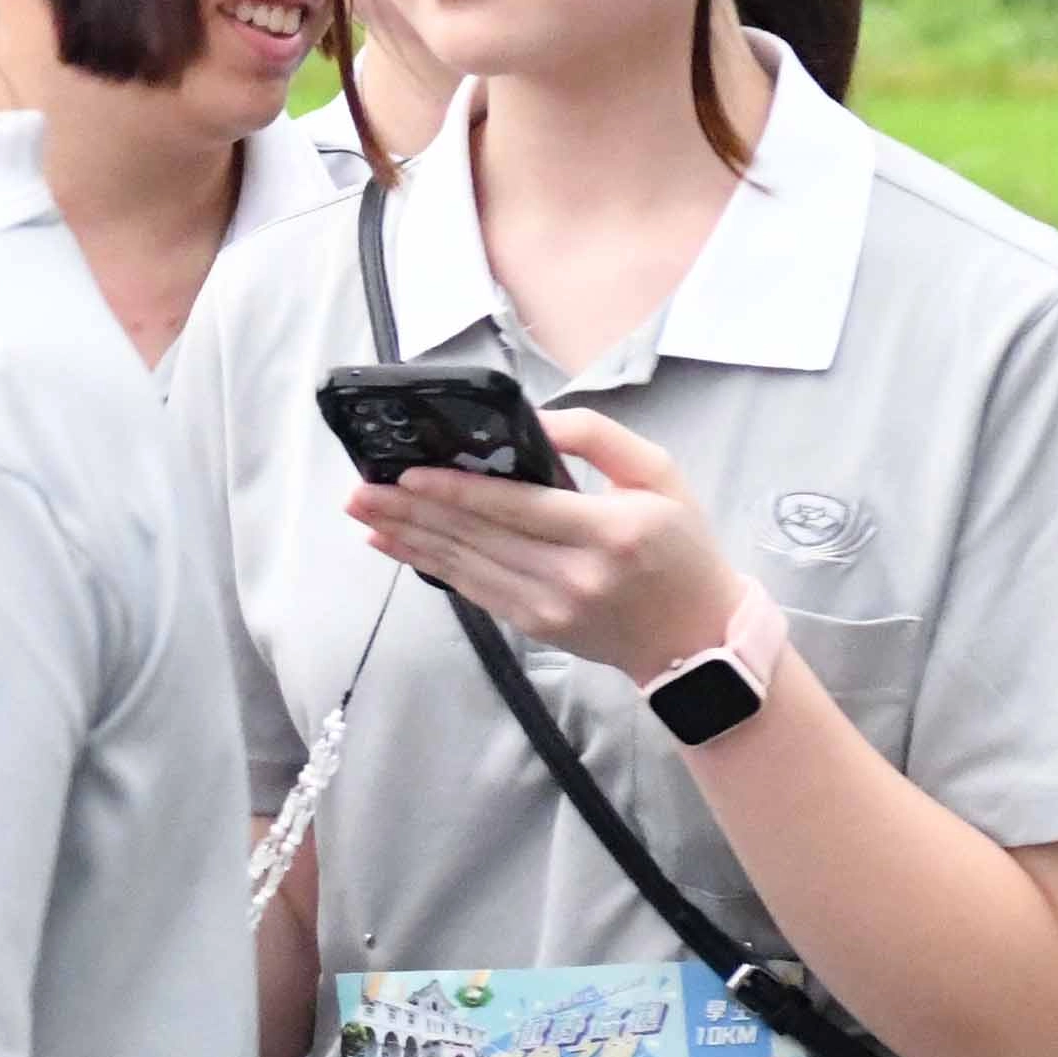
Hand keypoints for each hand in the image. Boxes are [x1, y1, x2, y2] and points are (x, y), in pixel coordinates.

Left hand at [347, 413, 744, 680]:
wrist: (695, 637)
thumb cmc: (680, 547)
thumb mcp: (658, 474)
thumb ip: (597, 437)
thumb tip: (531, 419)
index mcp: (609, 531)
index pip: (519, 507)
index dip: (457, 491)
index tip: (408, 473)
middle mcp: (575, 574)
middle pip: (479, 537)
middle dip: (413, 511)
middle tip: (362, 490)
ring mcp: (551, 607)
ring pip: (466, 565)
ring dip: (410, 537)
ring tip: (365, 513)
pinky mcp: (535, 626)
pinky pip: (473, 590)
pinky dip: (430, 565)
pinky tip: (397, 545)